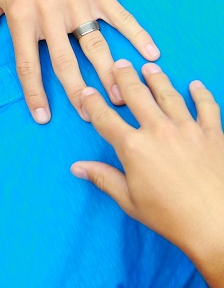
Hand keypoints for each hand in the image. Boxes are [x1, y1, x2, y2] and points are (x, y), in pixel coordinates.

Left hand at [0, 0, 157, 123]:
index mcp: (22, 18)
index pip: (28, 64)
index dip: (35, 93)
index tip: (43, 117)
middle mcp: (50, 14)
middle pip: (66, 62)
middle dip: (78, 93)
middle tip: (89, 117)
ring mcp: (77, 2)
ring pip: (95, 46)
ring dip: (109, 73)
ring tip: (120, 98)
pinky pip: (121, 17)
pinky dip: (137, 34)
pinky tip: (150, 54)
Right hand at [71, 61, 223, 270]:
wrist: (217, 224)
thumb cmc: (171, 217)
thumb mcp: (130, 200)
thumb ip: (104, 178)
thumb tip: (77, 167)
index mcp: (133, 147)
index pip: (105, 118)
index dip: (93, 103)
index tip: (87, 92)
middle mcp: (159, 131)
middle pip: (137, 96)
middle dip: (125, 78)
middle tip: (119, 64)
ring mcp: (189, 130)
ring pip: (169, 95)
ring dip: (158, 80)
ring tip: (150, 68)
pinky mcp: (214, 134)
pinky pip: (207, 107)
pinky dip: (201, 94)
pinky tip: (196, 85)